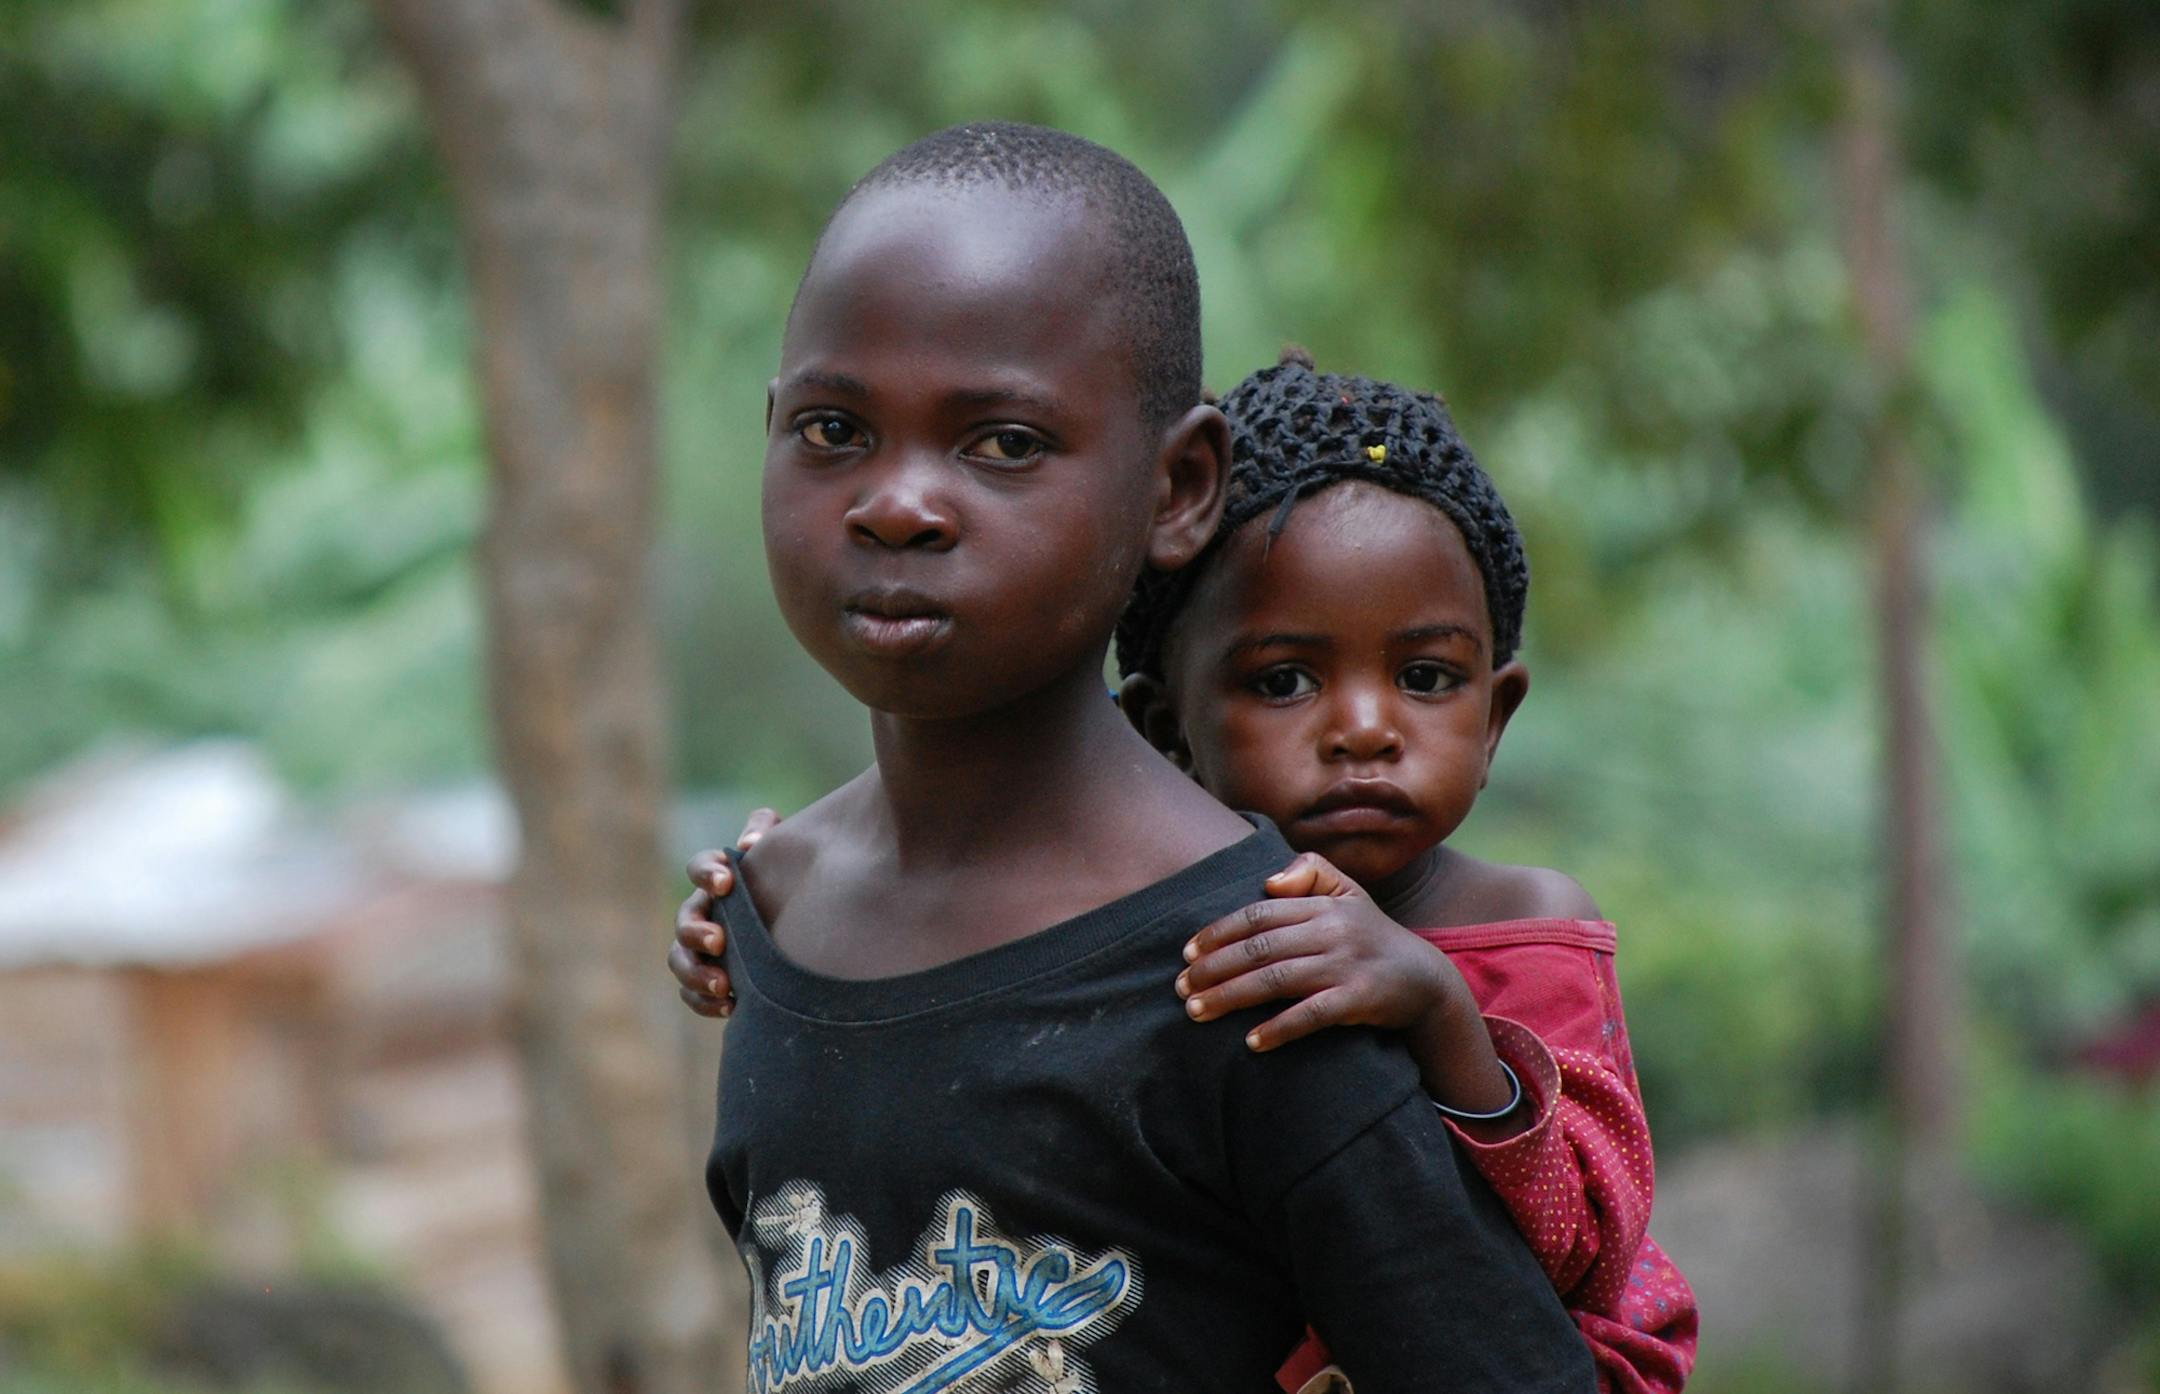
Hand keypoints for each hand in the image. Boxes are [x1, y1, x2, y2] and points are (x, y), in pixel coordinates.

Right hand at [667, 807, 780, 1017]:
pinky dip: (704, 1002)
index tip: (726, 882)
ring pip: (680, 960)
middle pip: (684, 921)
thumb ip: (766, 831)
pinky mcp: (709, 978)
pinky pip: (692, 994)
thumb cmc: (792, 878)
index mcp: (720, 878)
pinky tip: (730, 1008)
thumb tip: (748, 844)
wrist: (808, 922)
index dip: (707, 873)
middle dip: (696, 932)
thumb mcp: (785, 849)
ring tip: (723, 986)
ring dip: (695, 973)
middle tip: (719, 941)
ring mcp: (703, 948)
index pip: (700, 867)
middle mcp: (705, 912)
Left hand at [1175, 851, 1455, 1048]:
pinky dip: (1280, 1028)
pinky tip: (1252, 1042)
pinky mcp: (1359, 999)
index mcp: (1323, 906)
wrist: (1426, 980)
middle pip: (1259, 948)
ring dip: (1231, 997)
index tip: (1186, 953)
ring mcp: (1346, 965)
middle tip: (1180, 987)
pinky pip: (1312, 1014)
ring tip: (1196, 1011)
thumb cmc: (1372, 937)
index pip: (1259, 915)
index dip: (1218, 932)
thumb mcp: (1348, 894)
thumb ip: (1310, 872)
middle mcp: (1332, 931)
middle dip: (1213, 968)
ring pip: (1276, 979)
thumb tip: (1268, 881)